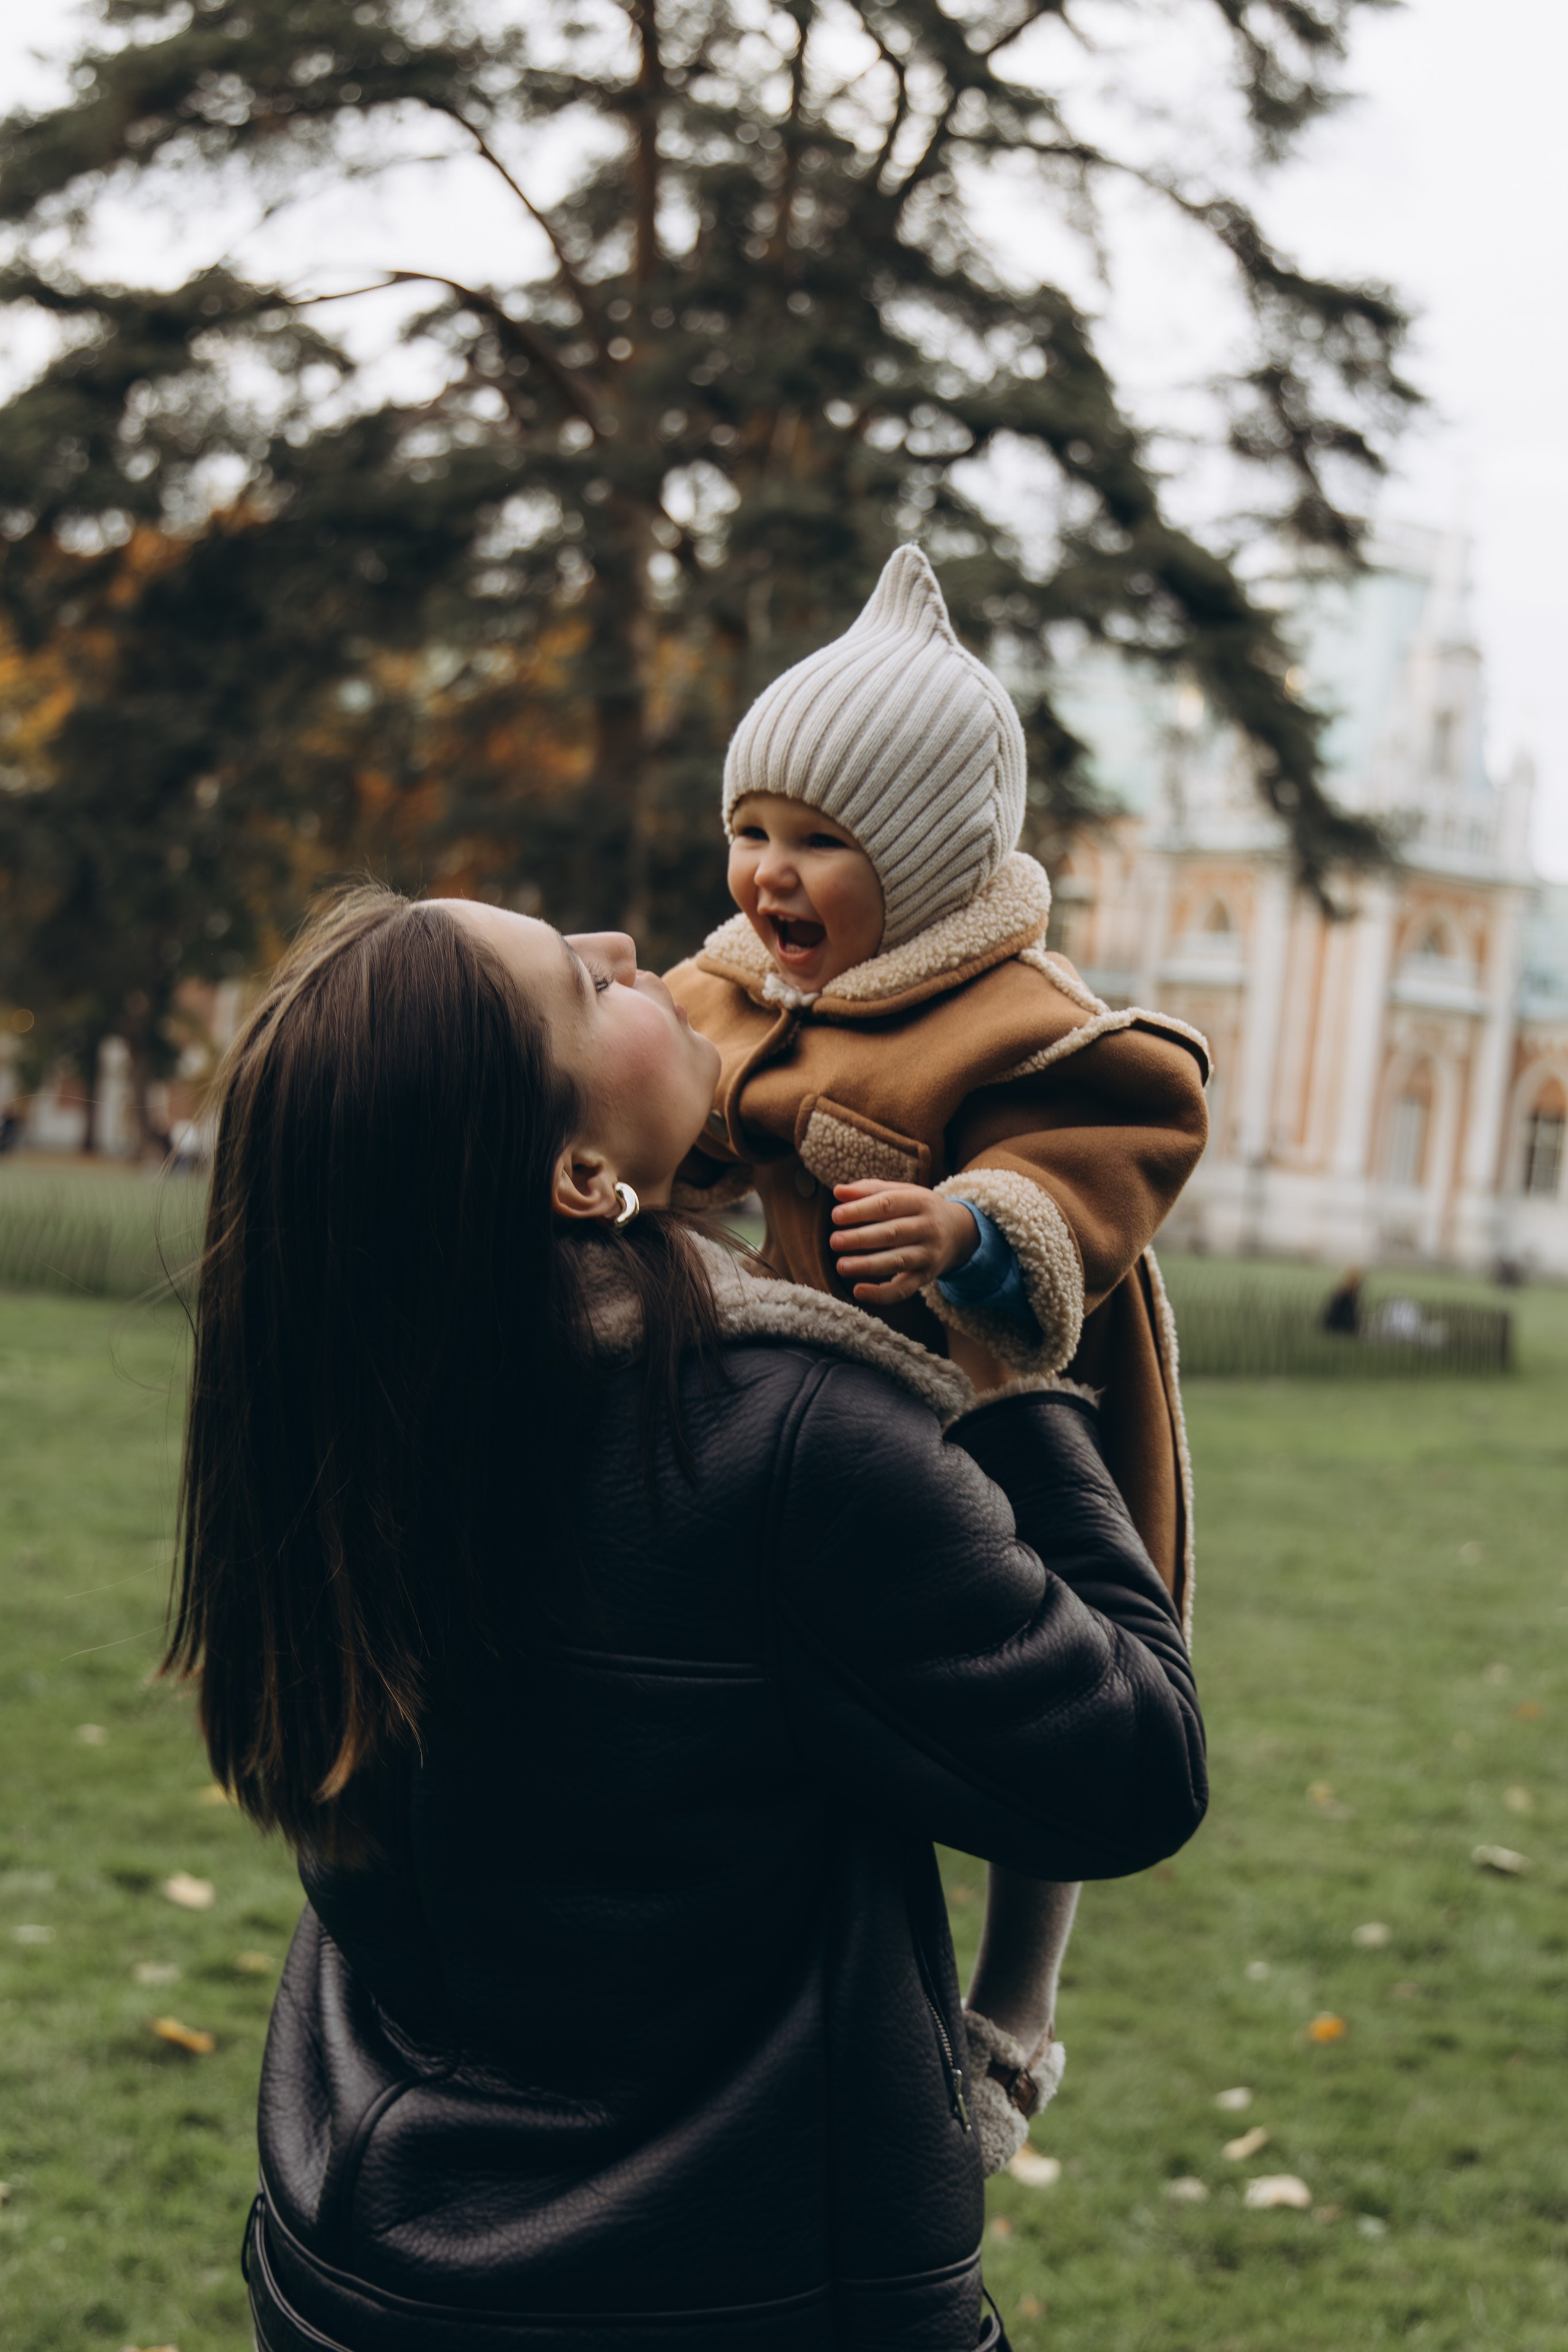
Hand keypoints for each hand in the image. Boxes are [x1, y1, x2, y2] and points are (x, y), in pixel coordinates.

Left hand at [828, 1180, 977, 1305]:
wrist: (959, 1232)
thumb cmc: (919, 1209)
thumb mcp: (902, 1192)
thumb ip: (870, 1190)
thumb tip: (838, 1192)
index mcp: (920, 1201)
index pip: (888, 1204)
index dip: (861, 1210)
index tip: (836, 1216)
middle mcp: (927, 1228)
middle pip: (893, 1233)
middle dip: (862, 1238)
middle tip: (835, 1241)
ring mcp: (928, 1255)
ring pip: (898, 1262)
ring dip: (868, 1265)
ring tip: (841, 1265)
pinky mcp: (925, 1277)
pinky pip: (904, 1289)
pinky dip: (881, 1294)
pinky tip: (858, 1291)